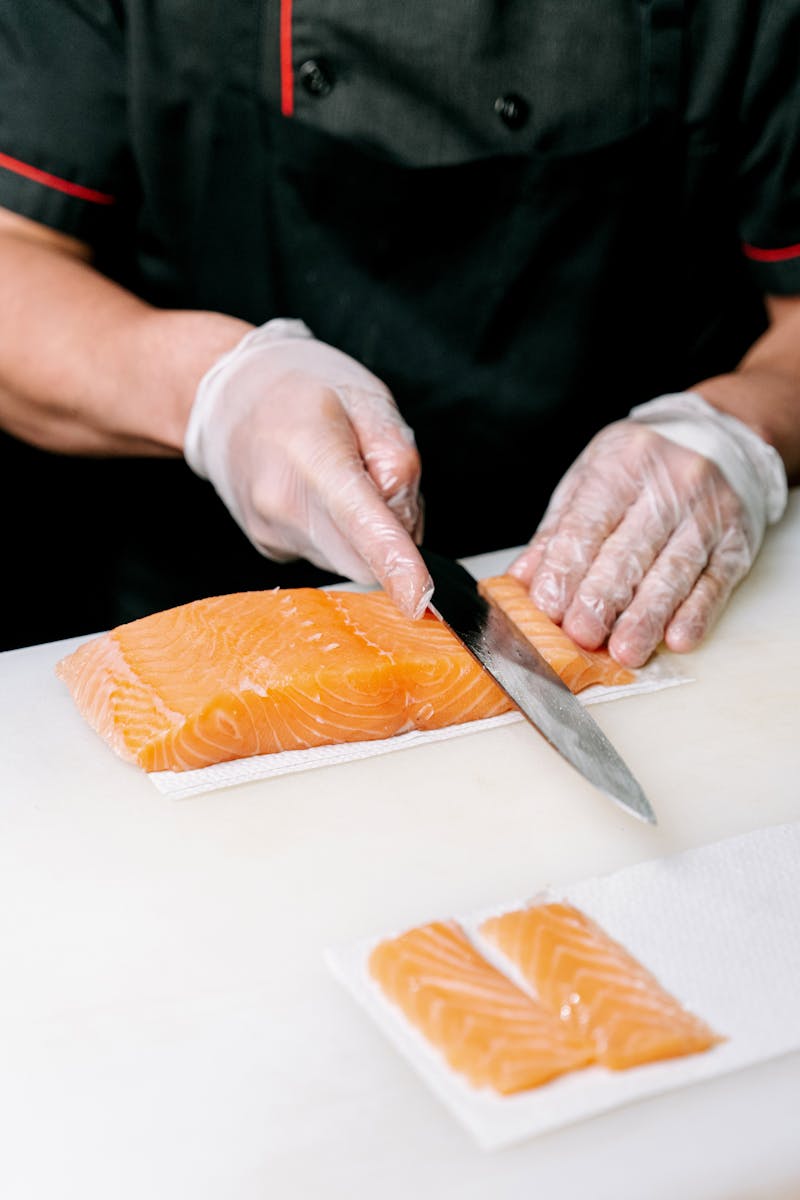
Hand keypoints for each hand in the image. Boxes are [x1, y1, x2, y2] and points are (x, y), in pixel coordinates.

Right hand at [184, 319, 432, 617]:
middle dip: (392, 536)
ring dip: (365, 533)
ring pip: (350, 560)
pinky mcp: (270, 548)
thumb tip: (402, 524)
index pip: (360, 521)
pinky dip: (342, 535)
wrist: (227, 397)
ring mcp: (270, 532)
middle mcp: (282, 503)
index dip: (395, 562)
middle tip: (376, 478)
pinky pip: (330, 555)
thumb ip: (398, 456)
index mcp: (311, 454)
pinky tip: (322, 495)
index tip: (418, 597)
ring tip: (343, 478)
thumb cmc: (301, 388)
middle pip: (365, 558)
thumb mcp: (368, 398)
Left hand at [509, 393, 786, 667]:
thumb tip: (521, 582)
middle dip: (602, 600)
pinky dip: (696, 614)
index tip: (548, 608)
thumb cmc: (638, 469)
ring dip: (647, 618)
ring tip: (625, 652)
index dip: (566, 570)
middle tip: (581, 637)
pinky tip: (677, 639)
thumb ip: (557, 533)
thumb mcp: (588, 482)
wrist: (714, 439)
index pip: (588, 526)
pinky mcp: (736, 542)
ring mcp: (708, 515)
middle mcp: (670, 486)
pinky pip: (715, 582)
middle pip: (630, 552)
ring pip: (674, 572)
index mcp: (622, 465)